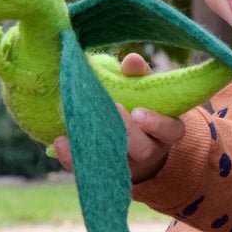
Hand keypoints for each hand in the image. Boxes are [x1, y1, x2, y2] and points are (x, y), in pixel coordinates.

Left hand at [53, 52, 185, 183]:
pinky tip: (61, 140)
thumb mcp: (144, 90)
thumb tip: (131, 60)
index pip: (171, 131)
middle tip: (113, 109)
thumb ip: (138, 75)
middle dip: (127, 131)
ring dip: (100, 145)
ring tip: (83, 125)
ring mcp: (127, 166)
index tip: (139, 111)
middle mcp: (149, 151)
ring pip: (117, 164)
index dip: (157, 124)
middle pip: (143, 149)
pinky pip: (88, 170)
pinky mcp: (103, 172)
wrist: (130, 142)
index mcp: (165, 131)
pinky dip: (73, 157)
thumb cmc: (140, 106)